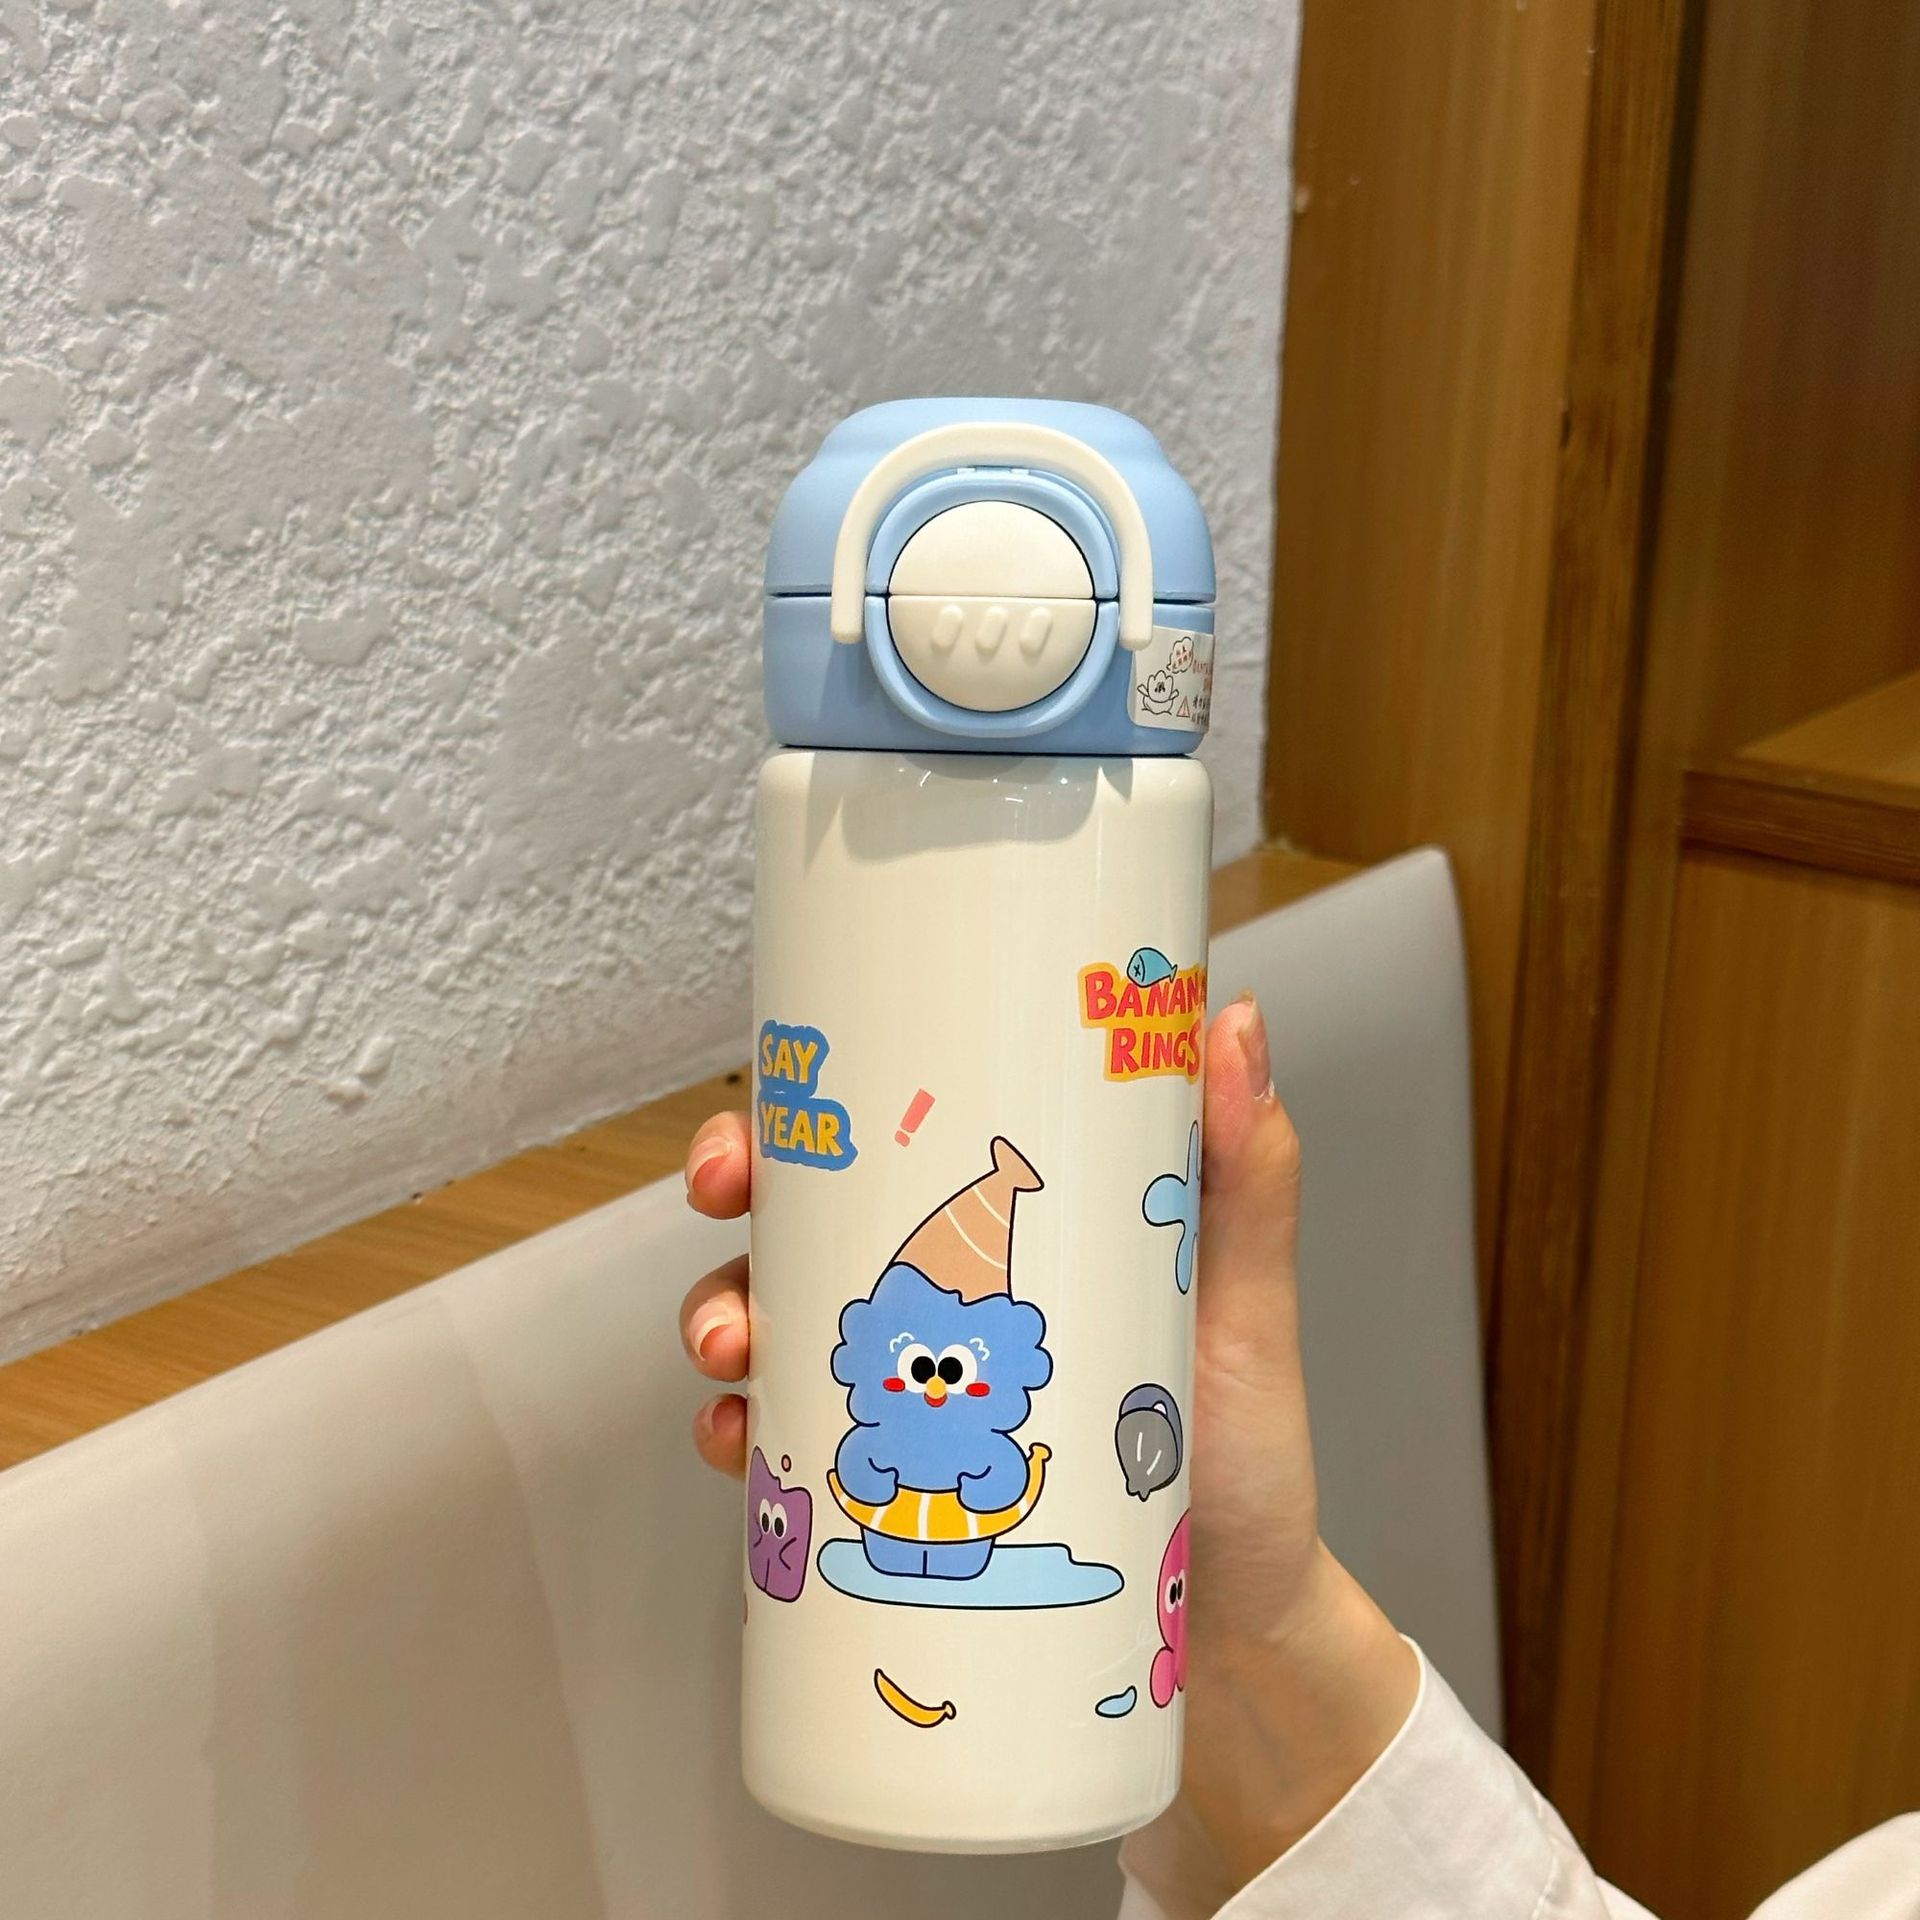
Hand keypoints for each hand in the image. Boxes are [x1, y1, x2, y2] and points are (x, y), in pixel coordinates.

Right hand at [676, 998, 1417, 1899]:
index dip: (813, 1109)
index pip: (896, 1140)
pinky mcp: (890, 1484)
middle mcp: (943, 1303)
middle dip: (737, 1197)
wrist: (1228, 1636)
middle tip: (725, 1201)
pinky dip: (741, 1435)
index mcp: (1010, 1234)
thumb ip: (1247, 1173)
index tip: (770, 1108)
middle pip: (806, 1219)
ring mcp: (908, 1393)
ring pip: (775, 1323)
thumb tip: (1232, 1020)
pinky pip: (787, 1447)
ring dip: (722, 1313)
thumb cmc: (1242, 1451)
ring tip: (731, 1348)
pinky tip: (738, 1442)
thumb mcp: (1244, 1302)